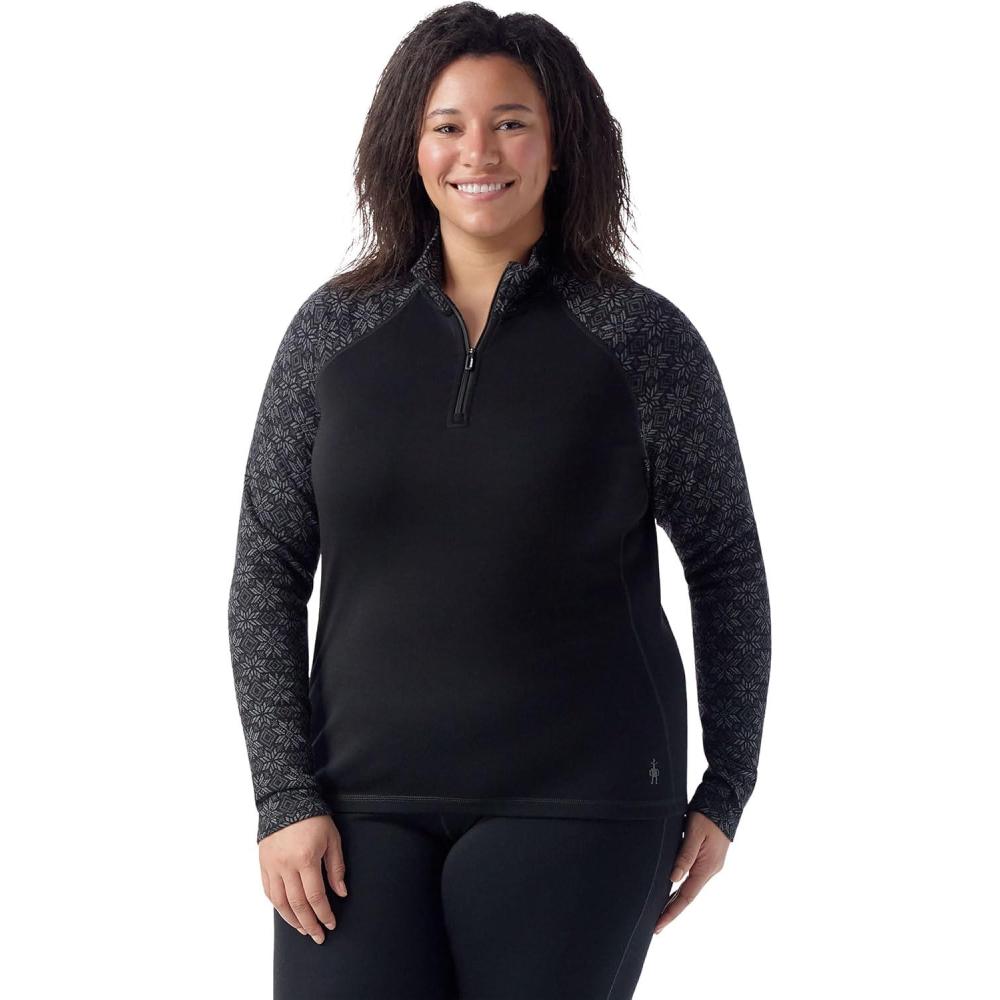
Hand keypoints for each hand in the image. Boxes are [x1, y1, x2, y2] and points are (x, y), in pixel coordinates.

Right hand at [259, 814, 347, 943]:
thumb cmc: (313, 818)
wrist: (286, 800)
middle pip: (297, 904)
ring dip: (292, 920)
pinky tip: (287, 914)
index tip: (331, 924)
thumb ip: (336, 867)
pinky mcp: (263, 864)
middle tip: (318, 936)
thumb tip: (341, 892)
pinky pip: (268, 892)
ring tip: (303, 930)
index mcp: (306, 858)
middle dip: (309, 924)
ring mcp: (272, 866)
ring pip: (280, 902)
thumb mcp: (332, 839)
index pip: (315, 896)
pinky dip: (278, 907)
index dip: (324, 914)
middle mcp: (286, 865)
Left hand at [652, 810, 729, 933]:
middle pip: (687, 896)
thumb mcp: (695, 833)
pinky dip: (680, 887)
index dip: (671, 912)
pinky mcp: (707, 857)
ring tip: (659, 911)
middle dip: (671, 910)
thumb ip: (684, 856)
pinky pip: (691, 877)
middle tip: (655, 926)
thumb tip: (673, 879)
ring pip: (689, 887)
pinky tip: (671, 888)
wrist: (725, 801)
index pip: (686, 896)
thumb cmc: (708, 815)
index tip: (658, 925)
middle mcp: (709, 870)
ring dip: (675, 900)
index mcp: (706, 867)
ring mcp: (709, 864)